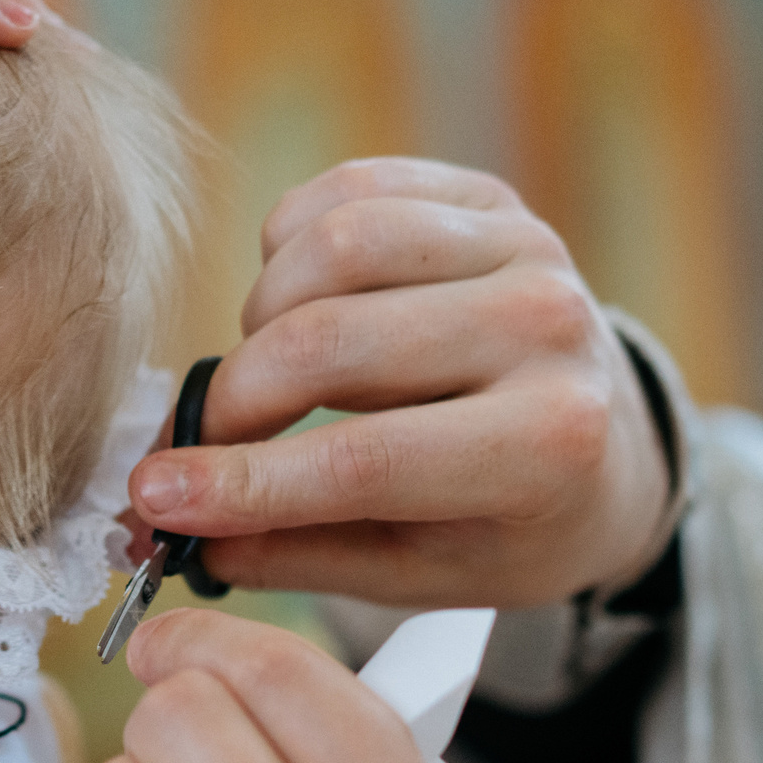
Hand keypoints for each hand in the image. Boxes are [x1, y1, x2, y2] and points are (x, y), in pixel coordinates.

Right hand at [127, 158, 672, 608]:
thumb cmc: (504, 523)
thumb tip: (168, 527)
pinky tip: (300, 304)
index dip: (242, 479)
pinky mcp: (491, 196)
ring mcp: (525, 247)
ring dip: (266, 315)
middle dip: (236, 398)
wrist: (608, 446)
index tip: (154, 496)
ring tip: (270, 373)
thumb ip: (297, 550)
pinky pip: (350, 191)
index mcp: (547, 446)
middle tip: (200, 440)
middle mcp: (549, 330)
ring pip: (338, 246)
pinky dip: (293, 246)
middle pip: (336, 343)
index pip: (365, 460)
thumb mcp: (420, 571)